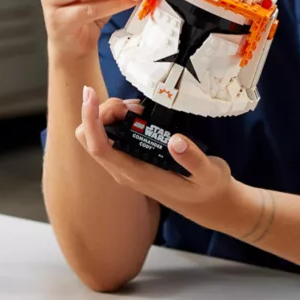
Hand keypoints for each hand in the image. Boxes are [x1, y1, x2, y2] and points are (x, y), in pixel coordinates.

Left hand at [75, 87, 239, 229]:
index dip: (90, 119)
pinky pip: (109, 138)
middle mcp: (125, 171)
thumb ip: (193, 159)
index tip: (92, 94)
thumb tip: (174, 139)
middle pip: (89, 139)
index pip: (100, 147)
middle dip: (102, 113)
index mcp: (138, 174)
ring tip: (140, 108)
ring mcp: (125, 167)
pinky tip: (140, 114)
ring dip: (109, 115)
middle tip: (134, 106)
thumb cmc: (208, 189)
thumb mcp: (210, 174)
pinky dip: (117, 120)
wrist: (209, 205)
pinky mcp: (131, 161)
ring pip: (96, 137)